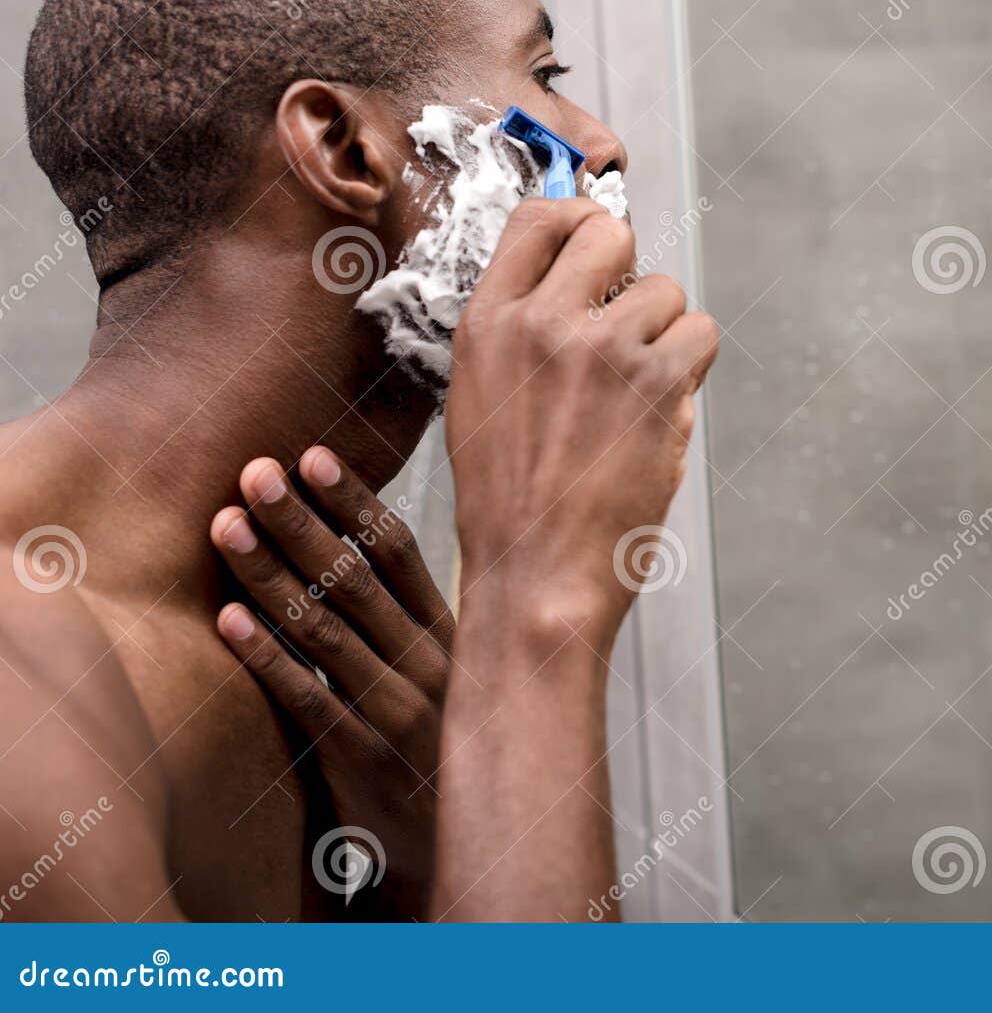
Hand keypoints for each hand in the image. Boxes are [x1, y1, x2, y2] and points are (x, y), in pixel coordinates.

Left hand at [208, 447, 452, 919]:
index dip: (356, 502)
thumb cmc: (443, 746)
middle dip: (302, 522)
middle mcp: (428, 663)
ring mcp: (396, 710)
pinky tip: (228, 621)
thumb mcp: (450, 674)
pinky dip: (267, 658)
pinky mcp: (361, 757)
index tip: (313, 456)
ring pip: (326, 630)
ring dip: (271, 575)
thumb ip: (412, 619)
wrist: (457, 844)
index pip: (401, 554)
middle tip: (255, 471)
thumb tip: (361, 543)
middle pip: (357, 579)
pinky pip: (307, 699)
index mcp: (450, 635)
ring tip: (226, 526)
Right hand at [444, 198, 717, 653]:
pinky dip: (693, 367)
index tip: (594, 242)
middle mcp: (542, 324)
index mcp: (487, 324)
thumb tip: (576, 280)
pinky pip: (700, 334)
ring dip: (665, 332)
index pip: (537, 219)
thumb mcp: (478, 396)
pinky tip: (663, 405)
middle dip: (629, 267)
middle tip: (628, 313)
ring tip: (638, 386)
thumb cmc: (509, 499)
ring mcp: (603, 350)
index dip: (577, 220)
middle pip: (609, 233)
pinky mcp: (656, 383)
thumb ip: (520, 330)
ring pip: (666, 291)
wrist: (537, 572)